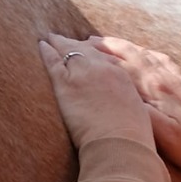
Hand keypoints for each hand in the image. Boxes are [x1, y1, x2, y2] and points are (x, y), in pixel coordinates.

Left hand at [39, 34, 155, 150]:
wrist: (121, 143)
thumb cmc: (131, 136)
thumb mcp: (139, 113)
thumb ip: (129, 103)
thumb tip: (126, 105)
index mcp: (121, 75)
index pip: (103, 58)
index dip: (93, 54)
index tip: (88, 52)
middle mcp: (103, 69)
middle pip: (86, 50)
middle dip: (76, 44)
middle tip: (65, 40)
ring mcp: (84, 74)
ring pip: (69, 51)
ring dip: (59, 44)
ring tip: (51, 38)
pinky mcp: (66, 84)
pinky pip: (53, 62)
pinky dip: (47, 52)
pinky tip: (42, 45)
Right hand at [90, 36, 180, 181]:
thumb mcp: (158, 132)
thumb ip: (136, 109)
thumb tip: (114, 90)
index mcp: (153, 86)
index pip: (119, 63)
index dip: (96, 54)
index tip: (74, 46)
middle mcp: (163, 76)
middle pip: (129, 52)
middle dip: (104, 44)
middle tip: (81, 40)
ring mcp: (174, 78)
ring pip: (142, 53)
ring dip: (121, 45)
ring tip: (102, 41)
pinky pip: (158, 59)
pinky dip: (142, 52)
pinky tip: (140, 52)